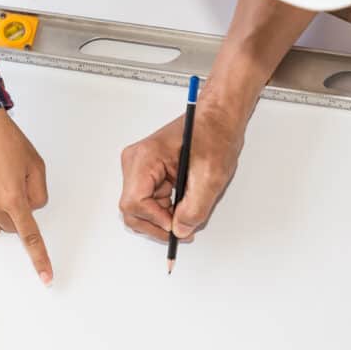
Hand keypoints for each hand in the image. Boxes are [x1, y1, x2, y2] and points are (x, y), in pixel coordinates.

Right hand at [0, 109, 52, 284]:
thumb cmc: (8, 142)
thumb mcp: (36, 166)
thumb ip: (38, 193)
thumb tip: (31, 208)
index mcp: (13, 197)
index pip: (29, 236)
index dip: (39, 258)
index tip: (46, 276)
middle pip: (13, 227)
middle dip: (20, 213)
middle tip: (19, 185)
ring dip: (3, 213)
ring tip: (3, 184)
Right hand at [119, 83, 250, 242]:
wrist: (218, 120)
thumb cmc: (214, 135)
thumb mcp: (211, 176)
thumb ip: (195, 208)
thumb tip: (181, 230)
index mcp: (146, 157)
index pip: (135, 202)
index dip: (156, 220)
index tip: (178, 227)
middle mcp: (136, 162)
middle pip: (132, 208)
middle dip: (158, 223)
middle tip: (183, 230)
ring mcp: (139, 168)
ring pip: (140, 209)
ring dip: (162, 218)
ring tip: (187, 214)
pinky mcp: (147, 173)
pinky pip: (148, 202)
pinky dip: (165, 210)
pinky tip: (183, 206)